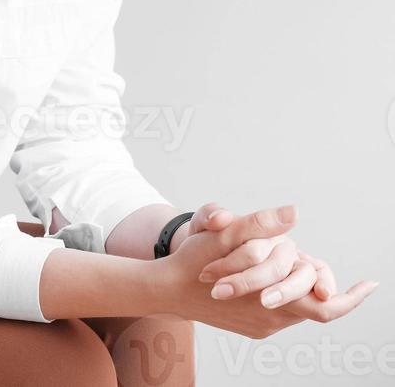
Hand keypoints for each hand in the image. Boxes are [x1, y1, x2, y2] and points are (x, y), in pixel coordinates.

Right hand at [154, 203, 377, 337]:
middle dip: (324, 284)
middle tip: (343, 272)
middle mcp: (272, 319)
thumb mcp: (228, 234)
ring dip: (299, 287)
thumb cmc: (197, 259)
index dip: (352, 297)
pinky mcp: (252, 327)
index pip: (327, 307)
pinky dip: (285, 294)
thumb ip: (262, 223)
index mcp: (273, 300)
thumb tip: (294, 211)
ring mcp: (262, 326)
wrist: (167, 288)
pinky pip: (280, 312)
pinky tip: (274, 276)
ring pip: (296, 307)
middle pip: (315, 307)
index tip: (371, 284)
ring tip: (298, 263)